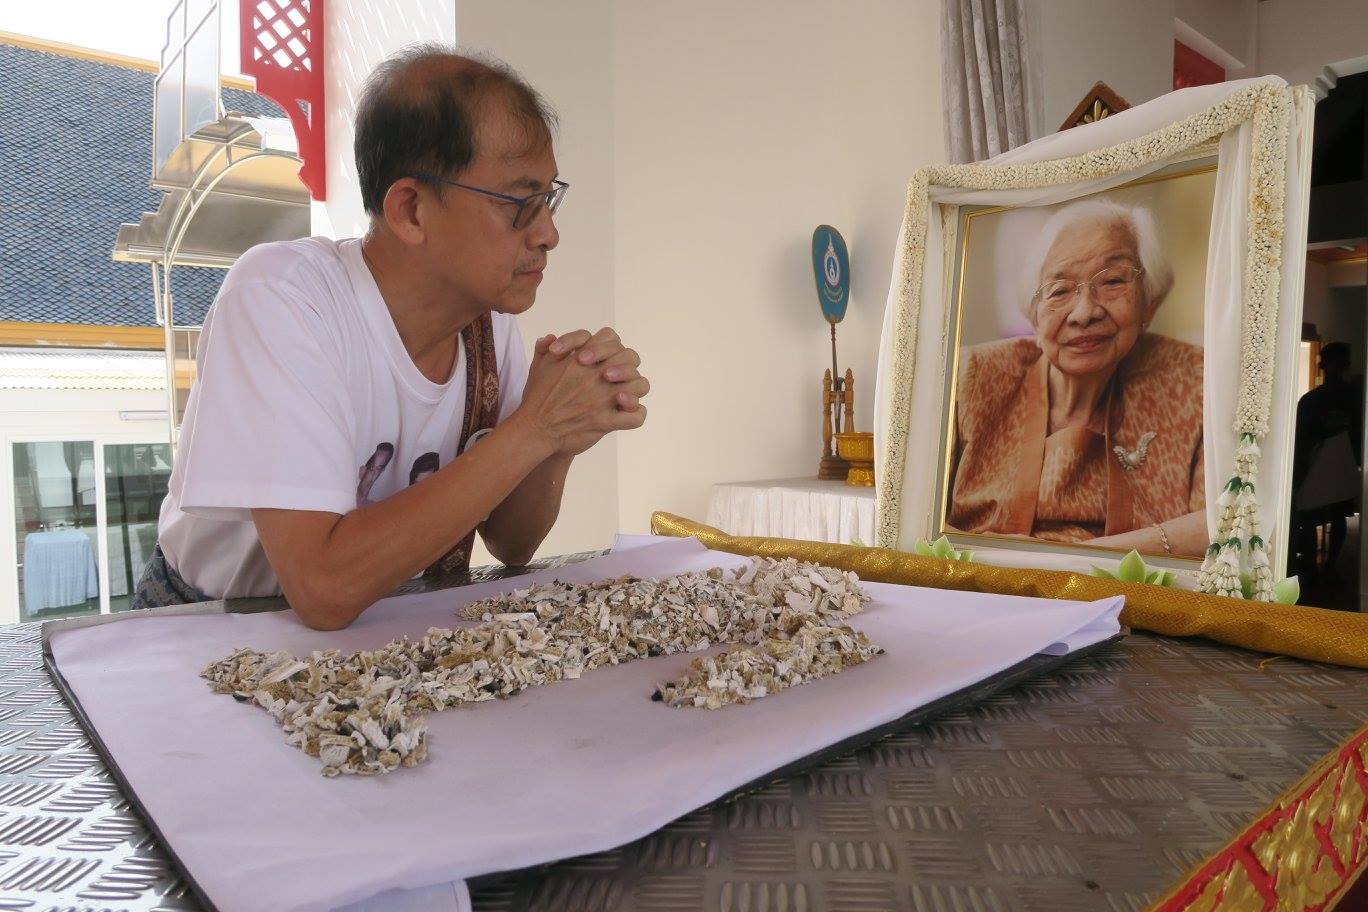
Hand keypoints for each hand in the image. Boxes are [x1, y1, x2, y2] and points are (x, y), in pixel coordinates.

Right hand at [515, 333, 646, 456]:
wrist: (535, 429)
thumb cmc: (536, 398)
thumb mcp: (538, 367)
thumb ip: (545, 349)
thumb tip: (550, 337)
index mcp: (581, 359)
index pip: (609, 337)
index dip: (608, 344)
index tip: (599, 357)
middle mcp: (596, 375)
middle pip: (629, 357)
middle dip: (626, 363)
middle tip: (615, 375)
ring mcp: (604, 398)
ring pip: (640, 384)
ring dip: (635, 387)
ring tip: (624, 393)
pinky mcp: (606, 421)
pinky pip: (636, 417)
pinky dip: (636, 413)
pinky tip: (625, 412)